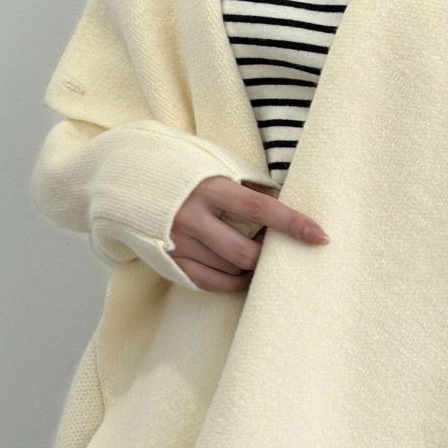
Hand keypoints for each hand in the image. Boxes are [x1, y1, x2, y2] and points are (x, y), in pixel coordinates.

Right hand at [168, 177, 328, 291]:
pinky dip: (232, 283)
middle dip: (269, 256)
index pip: (261, 209)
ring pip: (229, 270)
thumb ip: (250, 186)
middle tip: (280, 250)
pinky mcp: (168, 260)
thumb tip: (286, 204)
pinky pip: (209, 283)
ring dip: (251, 268)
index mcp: (209, 187)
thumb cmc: (181, 168)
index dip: (292, 224)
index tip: (320, 236)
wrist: (127, 177)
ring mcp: (178, 242)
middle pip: (245, 252)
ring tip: (259, 257)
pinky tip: (244, 276)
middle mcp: (192, 217)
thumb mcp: (216, 164)